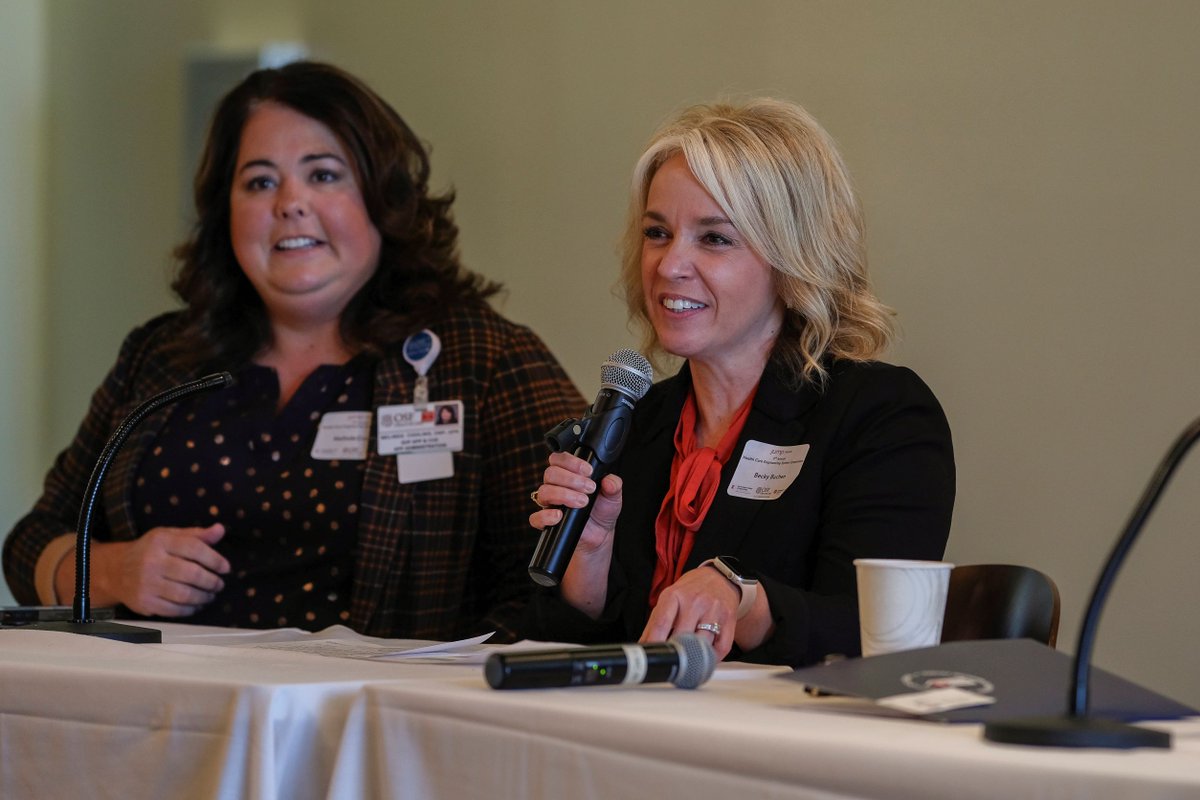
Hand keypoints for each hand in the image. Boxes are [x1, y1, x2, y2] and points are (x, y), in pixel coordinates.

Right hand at [83, 524, 231, 616]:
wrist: (115, 571)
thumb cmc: (150, 551)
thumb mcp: (169, 536)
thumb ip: (196, 534)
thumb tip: (220, 530)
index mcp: (161, 541)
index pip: (195, 549)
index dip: (215, 560)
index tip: (226, 568)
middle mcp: (152, 562)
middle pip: (192, 574)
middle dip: (212, 582)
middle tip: (219, 585)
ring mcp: (146, 584)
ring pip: (185, 595)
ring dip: (204, 597)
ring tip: (210, 595)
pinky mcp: (144, 603)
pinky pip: (174, 610)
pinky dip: (190, 609)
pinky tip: (196, 605)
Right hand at [529, 451, 622, 554]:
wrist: (600, 534)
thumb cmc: (602, 511)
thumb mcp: (613, 496)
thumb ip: (614, 485)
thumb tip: (609, 481)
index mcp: (569, 474)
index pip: (559, 459)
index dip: (571, 462)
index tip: (588, 471)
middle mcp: (556, 486)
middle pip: (551, 473)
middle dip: (571, 479)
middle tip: (589, 488)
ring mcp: (550, 504)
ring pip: (544, 492)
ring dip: (564, 495)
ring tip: (582, 502)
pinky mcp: (546, 522)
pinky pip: (536, 517)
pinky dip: (546, 515)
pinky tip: (559, 515)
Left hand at [640, 564, 740, 660]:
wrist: (719, 577)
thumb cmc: (690, 591)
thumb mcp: (669, 598)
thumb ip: (655, 622)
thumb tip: (644, 646)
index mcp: (675, 595)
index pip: (661, 623)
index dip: (655, 643)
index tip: (652, 658)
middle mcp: (695, 601)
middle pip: (682, 637)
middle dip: (675, 652)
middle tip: (672, 661)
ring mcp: (714, 610)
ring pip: (702, 645)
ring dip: (695, 656)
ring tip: (689, 660)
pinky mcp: (729, 619)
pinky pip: (722, 647)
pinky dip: (713, 657)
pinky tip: (706, 656)